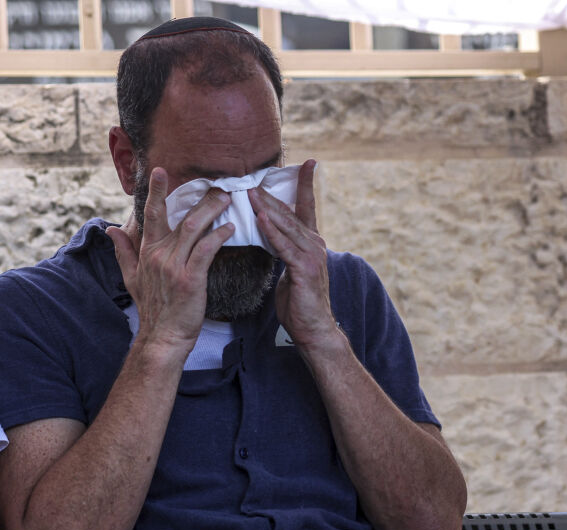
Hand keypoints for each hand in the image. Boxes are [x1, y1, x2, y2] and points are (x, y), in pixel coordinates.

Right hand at [107, 167, 234, 353]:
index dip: (156, 192)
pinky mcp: (190, 279)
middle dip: (201, 198)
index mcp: (148, 252)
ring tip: (227, 201)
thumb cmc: (152, 308)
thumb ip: (123, 251)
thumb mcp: (131, 278)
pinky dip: (219, 236)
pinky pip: (206, 250)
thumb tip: (110, 230)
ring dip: (213, 212)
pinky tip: (230, 228)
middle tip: (219, 186)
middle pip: (180, 218)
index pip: (151, 215)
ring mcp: (174, 266)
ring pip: (195, 229)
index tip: (160, 171)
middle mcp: (159, 255)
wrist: (162, 337)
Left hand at [250, 160, 339, 349]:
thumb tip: (269, 236)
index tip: (308, 162)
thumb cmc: (299, 302)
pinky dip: (272, 232)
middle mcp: (315, 244)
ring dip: (268, 209)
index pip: (307, 208)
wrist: (313, 329)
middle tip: (253, 179)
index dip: (306, 185)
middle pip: (290, 214)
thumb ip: (283, 250)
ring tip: (251, 193)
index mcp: (311, 242)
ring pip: (287, 226)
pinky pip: (284, 246)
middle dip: (271, 196)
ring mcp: (312, 255)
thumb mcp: (289, 269)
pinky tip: (260, 219)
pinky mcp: (304, 269)